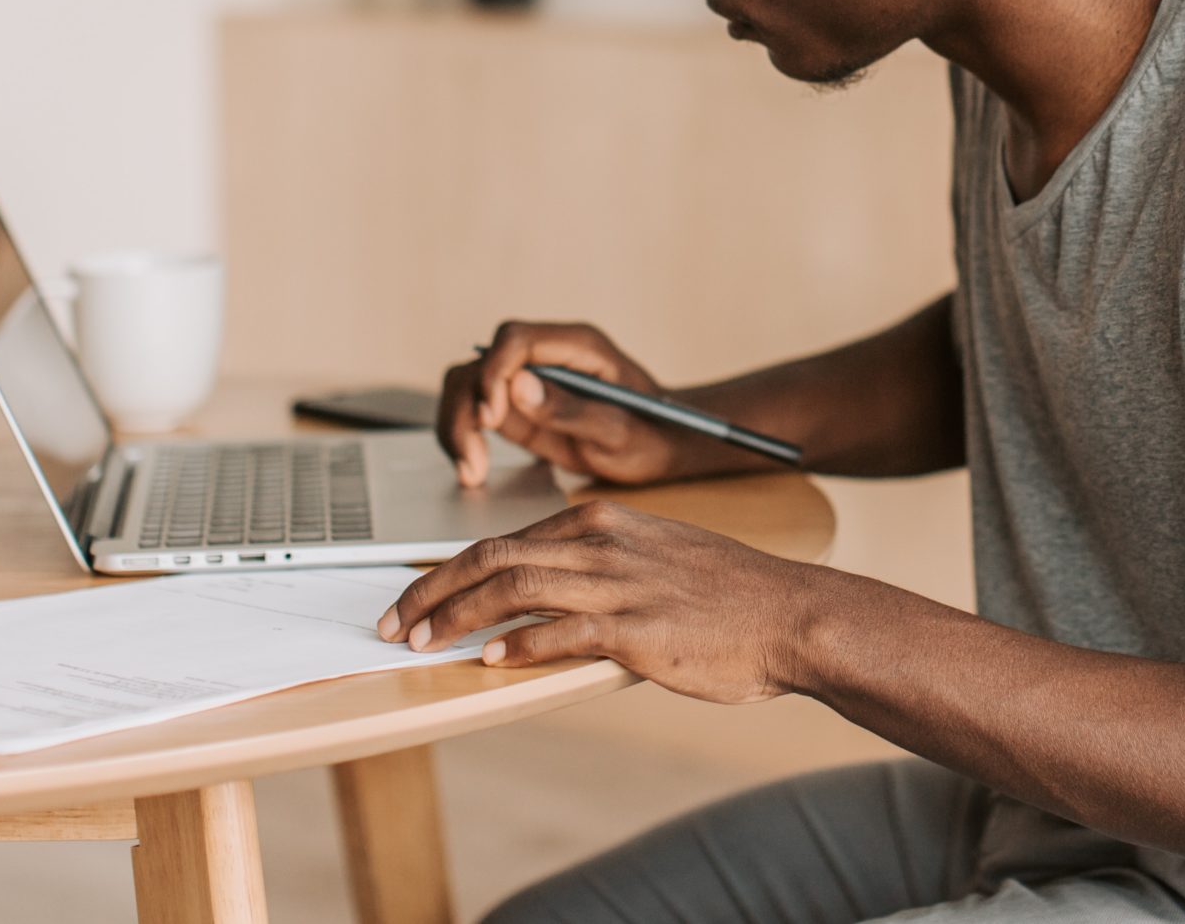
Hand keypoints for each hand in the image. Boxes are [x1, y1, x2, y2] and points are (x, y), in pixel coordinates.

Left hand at [375, 497, 825, 703]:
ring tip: (421, 644)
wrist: (791, 615)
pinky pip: (559, 633)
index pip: (503, 540)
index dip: (448, 571)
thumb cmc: (730, 596)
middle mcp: (603, 544)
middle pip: (492, 557)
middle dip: (432, 591)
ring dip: (456, 618)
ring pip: (512, 589)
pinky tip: (489, 662)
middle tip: (393, 621)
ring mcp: (619, 584)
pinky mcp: (636, 628)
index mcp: (603, 522)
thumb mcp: (657, 558)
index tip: (415, 597)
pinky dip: (517, 646)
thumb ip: (601, 568)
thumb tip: (543, 601)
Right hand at [438, 321, 680, 487]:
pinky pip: (474, 410)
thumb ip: (571, 410)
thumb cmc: (651, 434)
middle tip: (473, 459)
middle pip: (481, 362)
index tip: (490, 418)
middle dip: (466, 407)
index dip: (493, 374)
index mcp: (578, 345)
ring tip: (471, 472)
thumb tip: (518, 387)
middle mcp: (547, 355)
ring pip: (467, 384)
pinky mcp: (518, 405)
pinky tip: (472, 471)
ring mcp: (529, 378)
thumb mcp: (619, 431)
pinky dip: (464, 437)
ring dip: (458, 425)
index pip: (515, 339)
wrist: (662, 445)